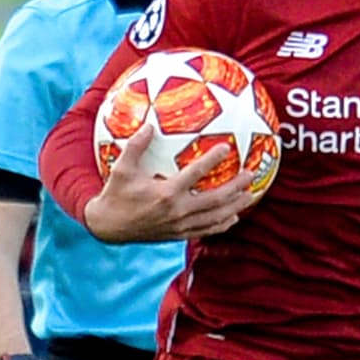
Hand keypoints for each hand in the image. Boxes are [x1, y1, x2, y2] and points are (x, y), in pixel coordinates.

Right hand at [84, 125, 255, 242]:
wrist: (108, 227)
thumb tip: (149, 124)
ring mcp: (180, 225)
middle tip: (250, 174)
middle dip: (235, 187)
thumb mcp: (121, 168)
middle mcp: (177, 211)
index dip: (212, 159)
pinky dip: (222, 225)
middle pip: (215, 200)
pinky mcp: (179, 235)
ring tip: (251, 195)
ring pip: (215, 218)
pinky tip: (234, 218)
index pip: (196, 174)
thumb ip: (136, 145)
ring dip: (235, 207)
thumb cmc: (116, 194)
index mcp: (166, 193)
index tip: (227, 147)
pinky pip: (206, 231)